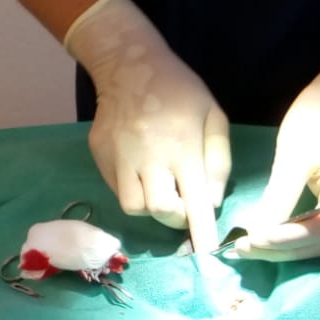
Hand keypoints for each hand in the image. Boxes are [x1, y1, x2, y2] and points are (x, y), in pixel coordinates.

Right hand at [64, 0, 228, 252]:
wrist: (128, 63)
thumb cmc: (180, 91)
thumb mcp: (214, 116)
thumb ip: (218, 162)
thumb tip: (212, 202)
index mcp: (182, 146)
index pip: (194, 200)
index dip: (201, 232)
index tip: (207, 256)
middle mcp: (147, 156)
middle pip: (159, 210)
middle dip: (176, 218)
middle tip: (183, 204)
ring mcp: (119, 157)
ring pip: (134, 207)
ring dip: (152, 207)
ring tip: (160, 186)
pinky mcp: (100, 155)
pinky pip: (117, 189)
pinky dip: (133, 190)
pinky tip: (141, 170)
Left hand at [235, 13, 319, 261]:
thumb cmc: (317, 117)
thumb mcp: (292, 154)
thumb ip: (278, 197)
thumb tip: (255, 235)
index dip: (284, 241)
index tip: (247, 240)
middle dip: (281, 249)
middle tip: (240, 249)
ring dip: (287, 249)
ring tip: (249, 247)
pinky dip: (298, 239)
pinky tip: (271, 239)